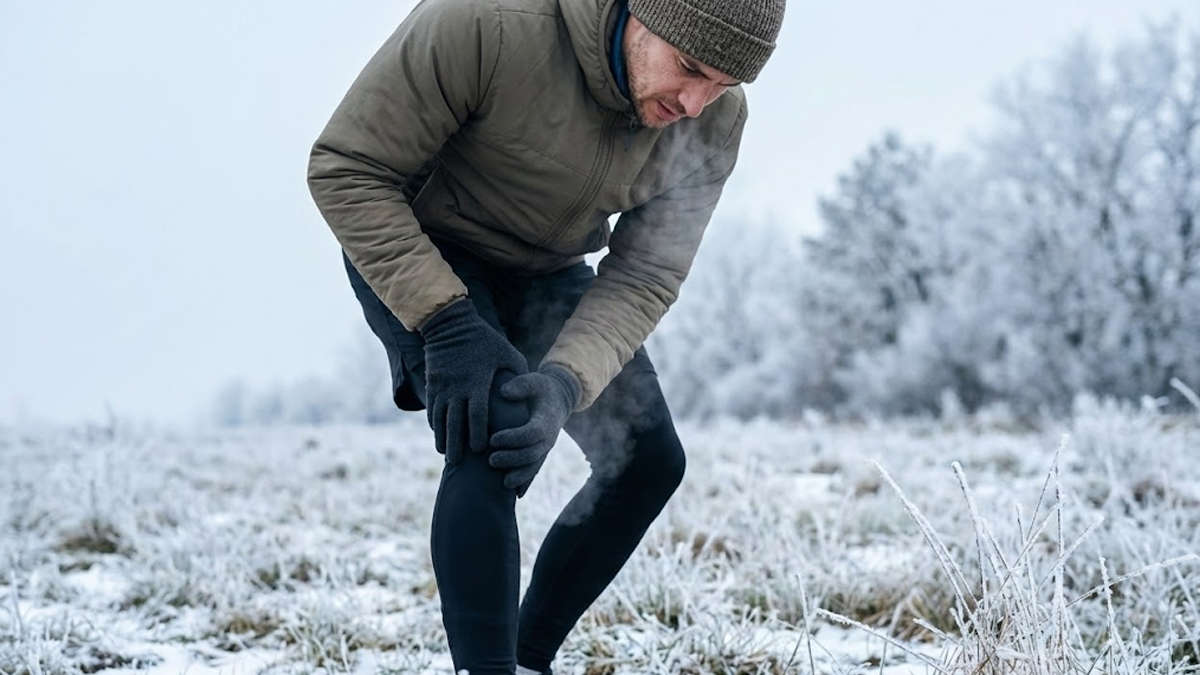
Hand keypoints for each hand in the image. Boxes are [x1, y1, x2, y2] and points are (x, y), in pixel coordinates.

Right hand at [419, 299, 527, 461]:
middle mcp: (457, 387)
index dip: (477, 434)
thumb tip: (524, 396)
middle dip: (456, 445)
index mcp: (477, 383)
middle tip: (457, 463)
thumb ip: (517, 376)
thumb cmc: (485, 340)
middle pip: (455, 423)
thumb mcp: (507, 354)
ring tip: (446, 455)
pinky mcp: (432, 383)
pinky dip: (434, 424)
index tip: (479, 451)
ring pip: (440, 418)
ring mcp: (442, 386)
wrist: (450, 324)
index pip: (477, 415)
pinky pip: (431, 408)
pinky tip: (438, 435)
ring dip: (442, 438)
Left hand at [489, 364, 580, 496]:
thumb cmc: (541, 388)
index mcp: (546, 420)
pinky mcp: (541, 455)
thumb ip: (520, 385)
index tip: (493, 439)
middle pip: (532, 454)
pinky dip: (526, 483)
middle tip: (490, 460)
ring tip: (502, 484)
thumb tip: (504, 392)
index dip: (513, 438)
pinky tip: (516, 495)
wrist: (558, 400)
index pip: (531, 433)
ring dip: (519, 476)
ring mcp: (545, 449)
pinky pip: (534, 470)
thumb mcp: (533, 380)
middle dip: (511, 459)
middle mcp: (548, 438)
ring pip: (534, 467)